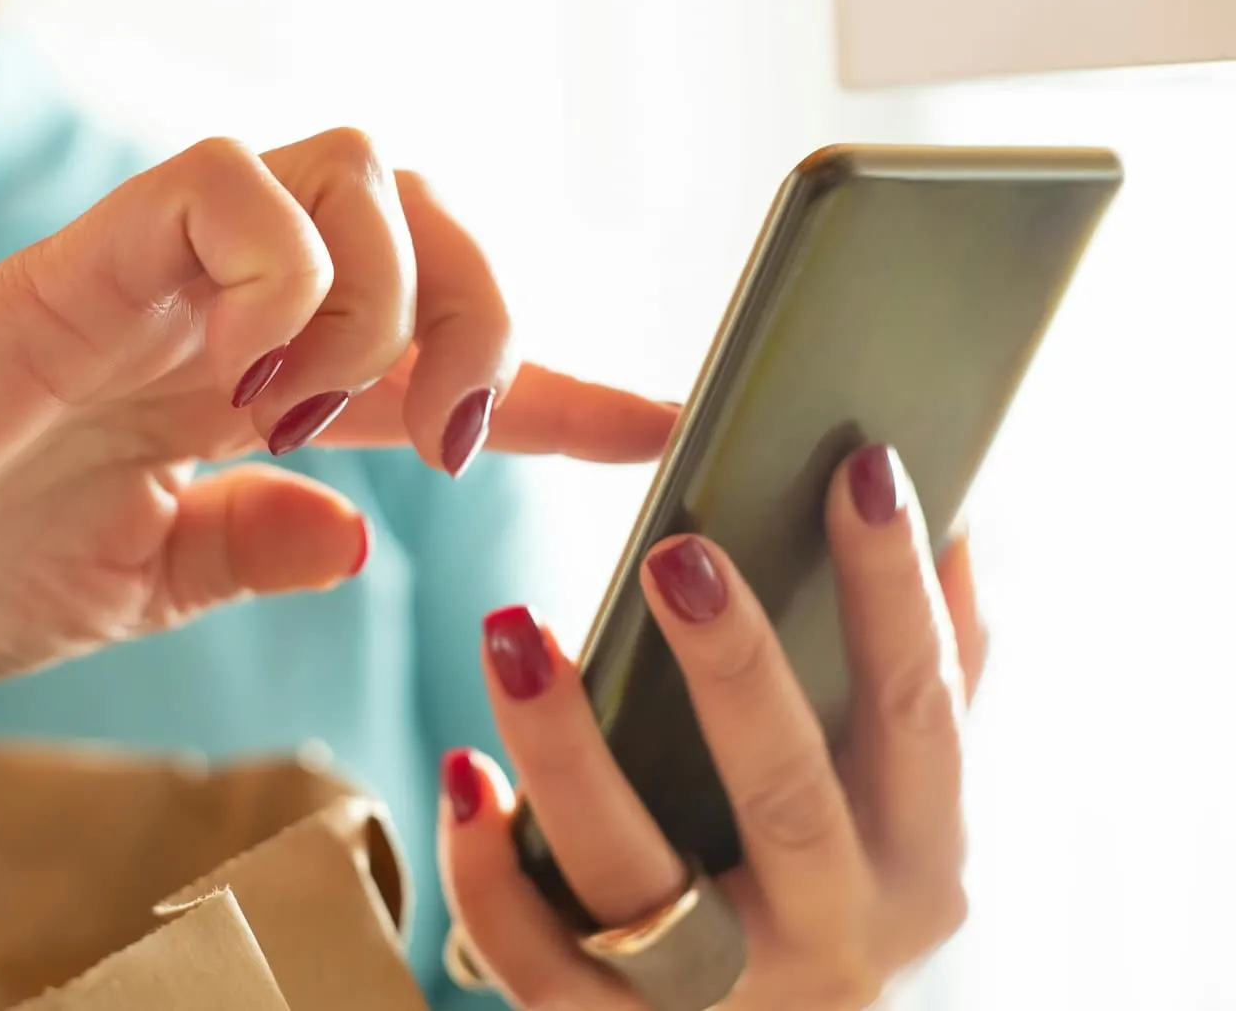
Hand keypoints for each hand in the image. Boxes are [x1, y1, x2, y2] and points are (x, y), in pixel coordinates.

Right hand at [0, 128, 673, 708]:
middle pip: (426, 208)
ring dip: (390, 306)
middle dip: (494, 314)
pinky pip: (235, 189)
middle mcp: (219, 307)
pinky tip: (246, 379)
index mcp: (243, 383)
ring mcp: (159, 273)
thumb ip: (252, 545)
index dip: (558, 386)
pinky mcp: (85, 257)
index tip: (652, 425)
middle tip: (457, 438)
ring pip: (360, 168)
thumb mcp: (144, 582)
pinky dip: (289, 282)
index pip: (431, 356)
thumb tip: (358, 535)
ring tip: (311, 418)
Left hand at [439, 445, 985, 1009]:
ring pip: (638, 878)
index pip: (919, 711)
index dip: (892, 590)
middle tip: (674, 550)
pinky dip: (491, 872)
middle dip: (734, 670)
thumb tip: (958, 531)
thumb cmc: (840, 904)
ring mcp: (725, 999)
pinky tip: (464, 773)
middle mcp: (834, 935)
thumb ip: (935, 688)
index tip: (861, 466)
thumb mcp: (908, 817)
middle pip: (785, 798)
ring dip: (569, 752)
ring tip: (514, 631)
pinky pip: (536, 963)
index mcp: (917, 861)